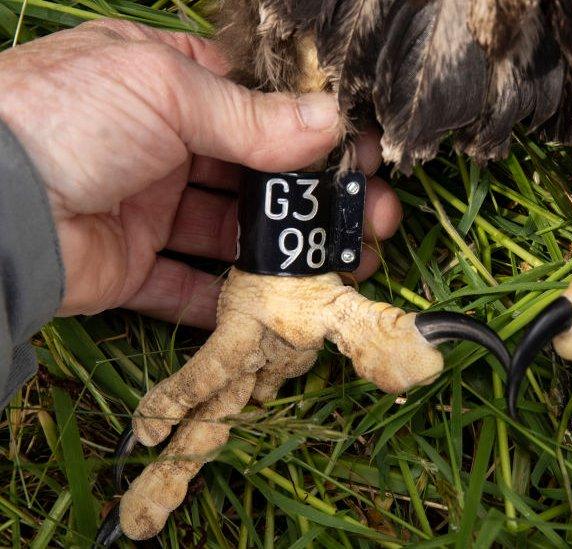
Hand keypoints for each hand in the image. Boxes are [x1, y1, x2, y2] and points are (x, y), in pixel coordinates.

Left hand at [0, 20, 401, 327]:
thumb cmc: (66, 117)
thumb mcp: (165, 89)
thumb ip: (252, 115)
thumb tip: (331, 120)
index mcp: (165, 86)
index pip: (255, 105)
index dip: (310, 129)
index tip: (359, 153)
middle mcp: (160, 145)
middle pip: (257, 174)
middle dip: (315, 198)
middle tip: (369, 217)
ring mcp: (146, 207)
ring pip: (234, 233)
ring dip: (288, 250)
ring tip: (346, 266)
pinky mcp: (130, 267)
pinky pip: (189, 287)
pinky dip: (232, 300)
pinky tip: (283, 305)